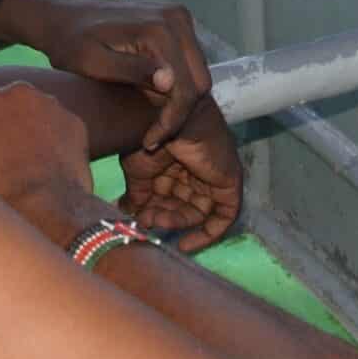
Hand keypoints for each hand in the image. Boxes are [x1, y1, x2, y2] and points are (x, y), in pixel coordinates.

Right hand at [0, 82, 97, 243]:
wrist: (45, 212)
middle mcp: (19, 91)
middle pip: (2, 100)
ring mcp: (51, 104)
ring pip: (31, 110)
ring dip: (24, 126)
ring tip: (20, 163)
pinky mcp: (74, 122)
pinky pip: (55, 124)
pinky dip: (49, 137)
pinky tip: (42, 164)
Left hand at [29, 0, 213, 149]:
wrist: (61, 16)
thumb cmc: (69, 43)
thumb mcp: (93, 63)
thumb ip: (131, 71)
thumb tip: (170, 82)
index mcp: (160, 28)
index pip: (186, 87)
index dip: (172, 120)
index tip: (149, 141)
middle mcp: (177, 18)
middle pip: (199, 81)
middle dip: (178, 114)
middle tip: (151, 137)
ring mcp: (178, 18)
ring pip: (197, 74)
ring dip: (178, 102)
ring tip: (150, 125)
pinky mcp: (174, 23)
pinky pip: (187, 63)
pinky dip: (176, 86)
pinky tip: (151, 102)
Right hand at [117, 97, 242, 251]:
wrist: (164, 116)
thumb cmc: (148, 137)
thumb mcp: (137, 171)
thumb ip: (136, 194)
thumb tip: (128, 215)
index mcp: (177, 162)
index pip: (169, 195)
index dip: (155, 212)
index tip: (141, 225)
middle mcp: (196, 168)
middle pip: (182, 204)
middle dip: (162, 216)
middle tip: (145, 220)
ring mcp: (213, 174)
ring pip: (197, 211)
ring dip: (175, 222)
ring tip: (155, 220)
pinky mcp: (229, 181)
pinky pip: (225, 214)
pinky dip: (209, 233)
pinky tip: (186, 243)